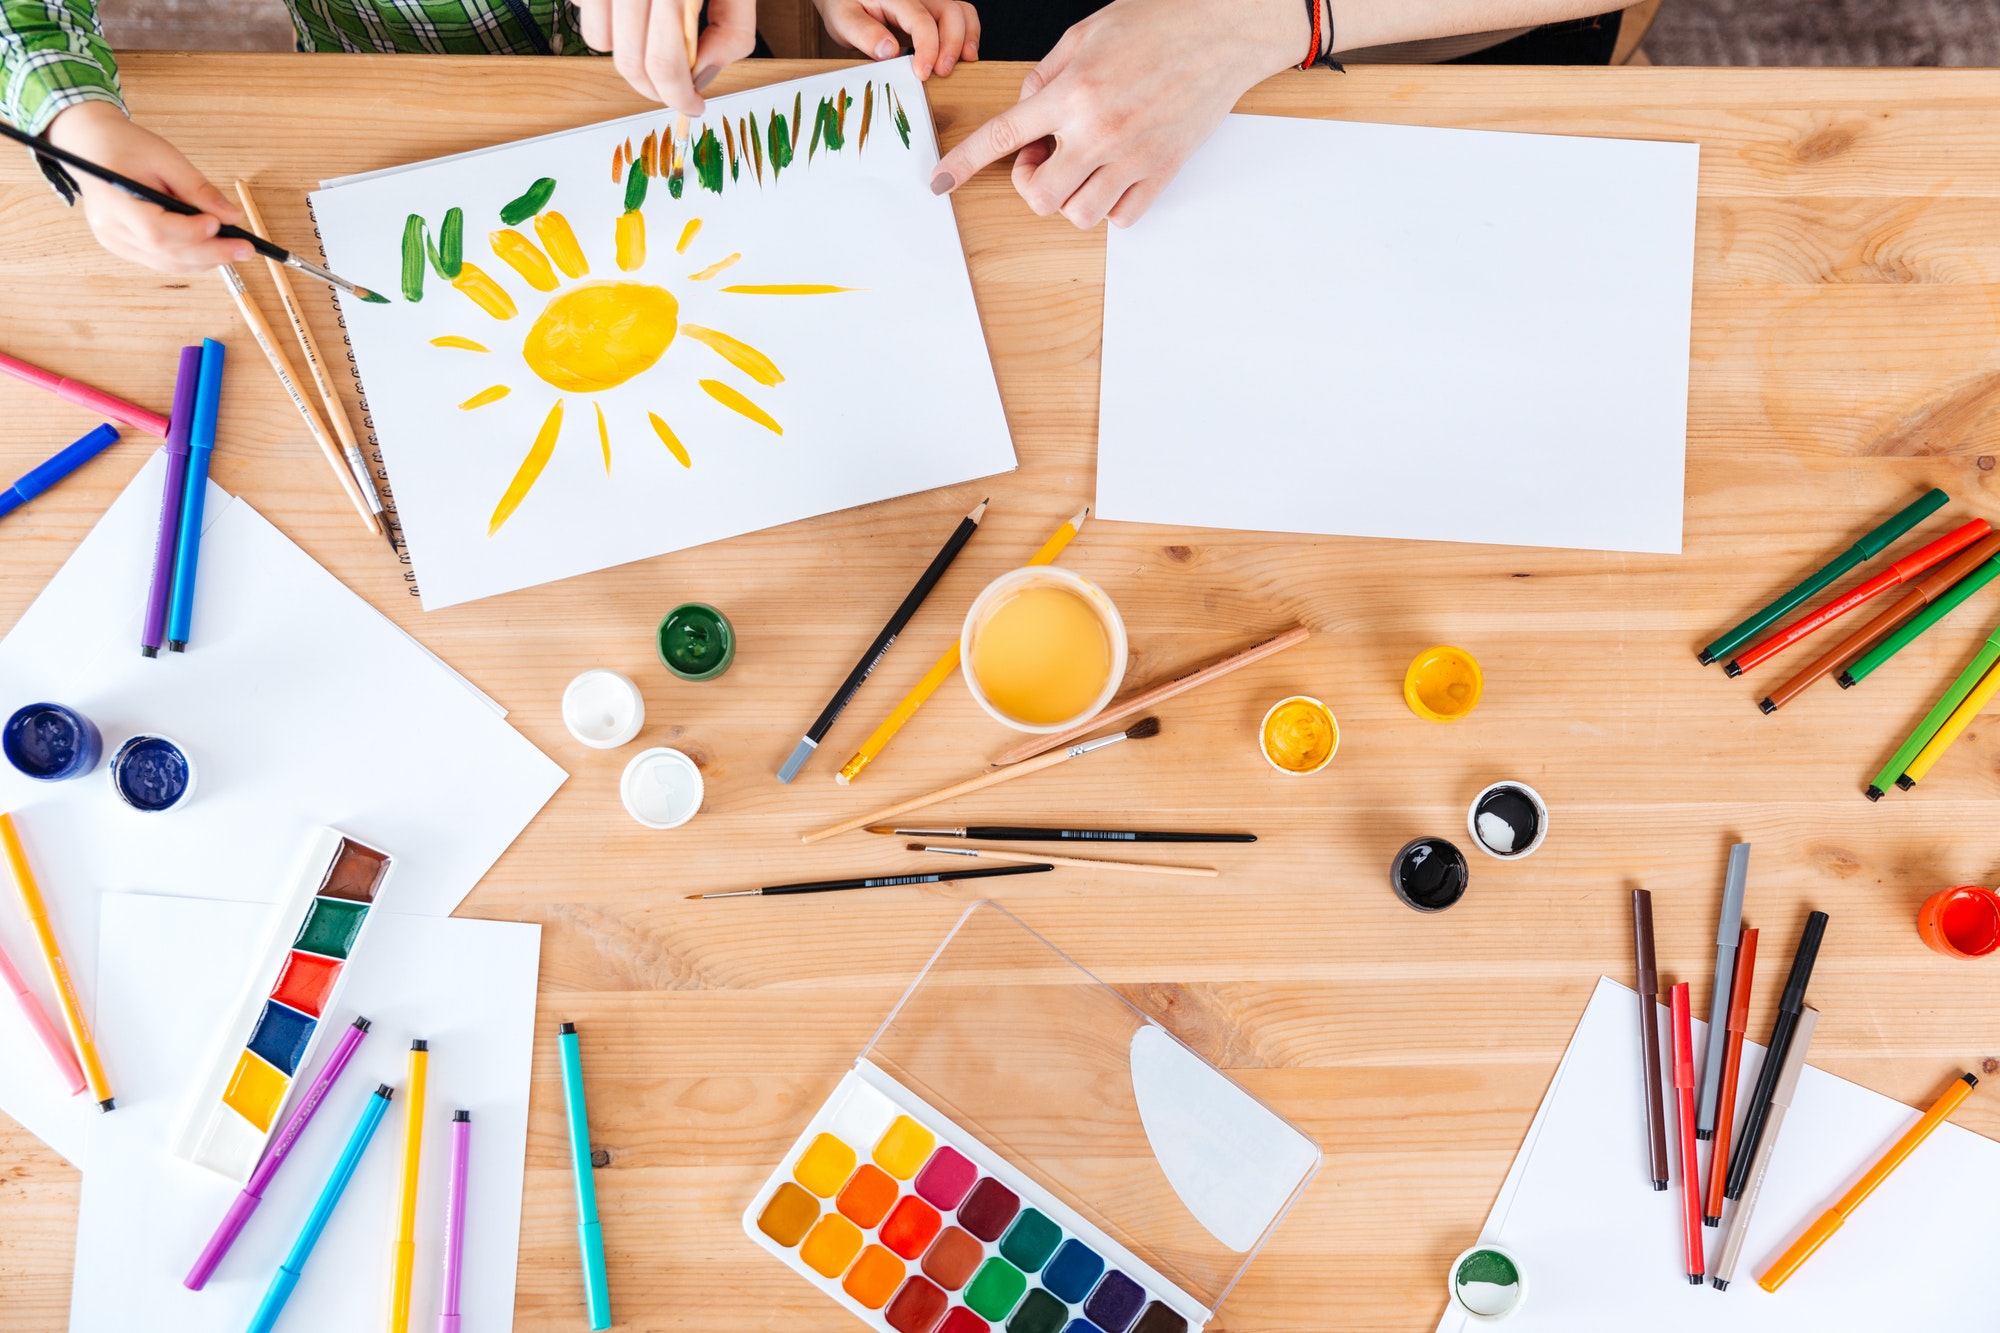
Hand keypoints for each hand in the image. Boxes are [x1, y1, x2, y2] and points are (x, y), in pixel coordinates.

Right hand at [45, 102, 250, 273]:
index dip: (190, 232)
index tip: (220, 225)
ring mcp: (114, 241)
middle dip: (210, 253)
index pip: (155, 229)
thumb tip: (231, 216)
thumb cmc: (127, 146)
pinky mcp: (123, 246)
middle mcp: (109, 228)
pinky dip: (190, 258)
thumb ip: (197, 188)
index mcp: (111, 199)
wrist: (92, 147)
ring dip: (205, 260)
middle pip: (165, 252)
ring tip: (236, 250)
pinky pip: (161, 261)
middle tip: (246, 248)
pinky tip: (214, 250)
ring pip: (166, 263)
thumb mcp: (165, 157)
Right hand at [578, 0, 757, 112]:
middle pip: (629, 62)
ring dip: (628, 52)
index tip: (693, 106)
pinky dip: (609, 21)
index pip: (663, 63)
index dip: (678, 96)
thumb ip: (732, 30)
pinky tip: (636, 10)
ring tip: (656, 38)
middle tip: (677, 87)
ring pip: (600, 40)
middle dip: (655, 87)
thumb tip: (703, 76)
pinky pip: (585, 11)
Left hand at [814, 0, 978, 77]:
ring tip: (961, 64)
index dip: (928, 48)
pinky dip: (966, 35)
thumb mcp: (843, 20)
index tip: (922, 74)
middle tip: (941, 73)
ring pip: (961, 12)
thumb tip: (889, 51)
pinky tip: (961, 56)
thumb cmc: (844, 6)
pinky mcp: (933, 10)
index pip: (921, 20)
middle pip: (950, 12)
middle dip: (952, 45)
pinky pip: (960, 16)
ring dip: (966, 39)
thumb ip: (864, 34)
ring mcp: (928, 0)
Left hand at [931, 0, 1305, 227]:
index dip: (963, 163)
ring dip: (1070, 197)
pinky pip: (1122, 218)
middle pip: (1038, 195)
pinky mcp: (1164, 170)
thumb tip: (1027, 108)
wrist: (1224, 28)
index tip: (940, 182)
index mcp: (1073, 90)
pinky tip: (1114, 176)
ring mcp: (1134, 156)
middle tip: (1046, 157)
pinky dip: (1110, 207)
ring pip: (1078, 214)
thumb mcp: (1087, 32)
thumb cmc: (1158, 21)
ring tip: (1083, 166)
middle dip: (1030, 183)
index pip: (1003, 136)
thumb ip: (1047, 73)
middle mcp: (1100, 129)